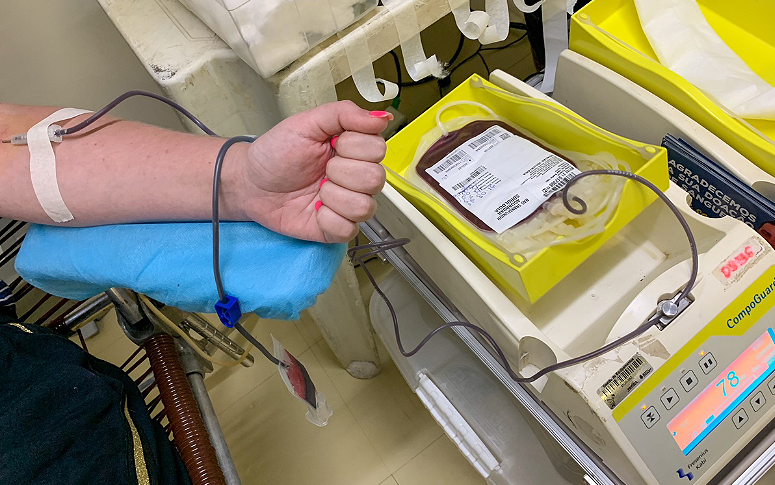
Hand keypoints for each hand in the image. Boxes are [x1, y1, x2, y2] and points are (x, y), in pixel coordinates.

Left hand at [236, 101, 391, 242]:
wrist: (251, 182)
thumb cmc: (277, 151)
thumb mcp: (307, 122)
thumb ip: (344, 114)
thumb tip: (383, 118)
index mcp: (356, 149)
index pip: (378, 148)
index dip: (352, 147)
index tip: (330, 144)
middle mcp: (358, 177)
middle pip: (375, 179)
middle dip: (340, 172)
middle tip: (319, 170)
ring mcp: (349, 205)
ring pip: (364, 207)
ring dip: (333, 197)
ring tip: (316, 190)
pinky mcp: (337, 229)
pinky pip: (348, 230)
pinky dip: (327, 220)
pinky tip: (314, 210)